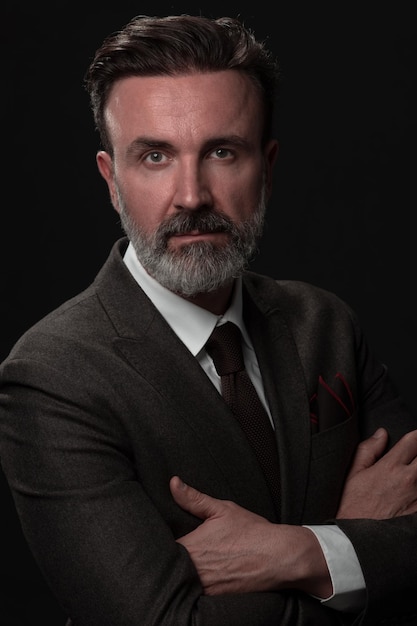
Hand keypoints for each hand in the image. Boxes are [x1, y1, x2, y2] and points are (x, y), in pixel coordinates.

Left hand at [170, 476, 330, 596]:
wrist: (279, 557)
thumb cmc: (251, 531)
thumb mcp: (221, 509)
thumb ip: (193, 498)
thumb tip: (173, 483)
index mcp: (191, 547)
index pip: (161, 552)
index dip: (155, 547)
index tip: (152, 543)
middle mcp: (195, 571)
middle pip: (169, 570)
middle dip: (167, 563)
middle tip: (163, 558)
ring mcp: (205, 589)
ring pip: (181, 585)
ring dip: (179, 578)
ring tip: (180, 570)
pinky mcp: (216, 601)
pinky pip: (197, 597)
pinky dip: (194, 590)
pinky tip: (198, 581)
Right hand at [337, 428, 416, 518]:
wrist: (354, 538)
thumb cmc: (351, 505)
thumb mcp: (353, 473)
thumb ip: (368, 450)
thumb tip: (381, 434)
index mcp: (391, 467)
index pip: (414, 441)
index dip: (416, 437)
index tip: (415, 439)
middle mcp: (408, 480)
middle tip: (413, 457)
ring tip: (413, 474)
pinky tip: (414, 491)